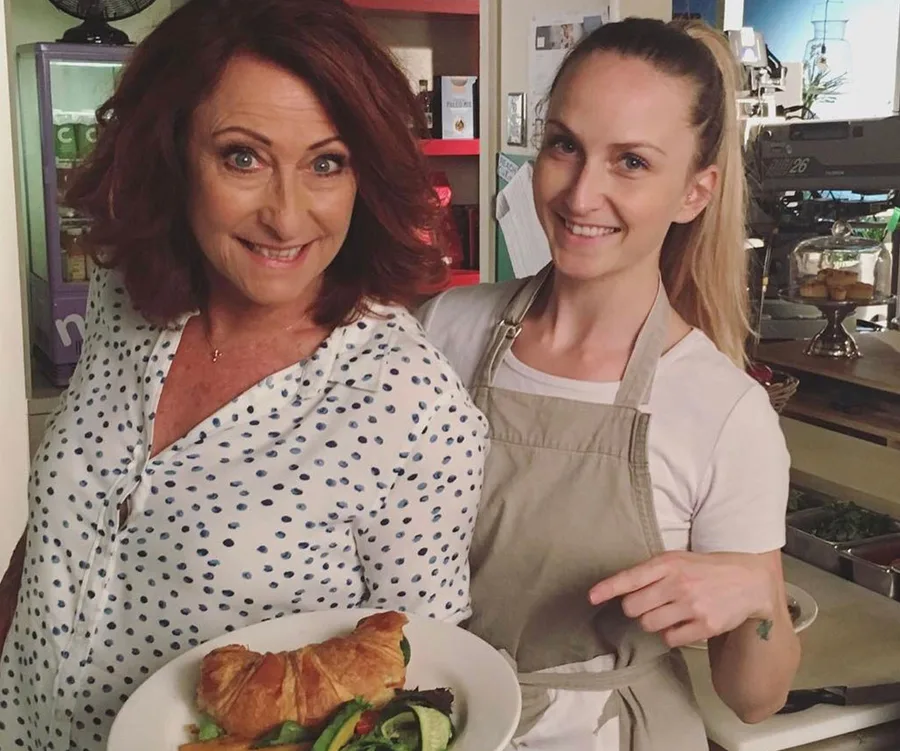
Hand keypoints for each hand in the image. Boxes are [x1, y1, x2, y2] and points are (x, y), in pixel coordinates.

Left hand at [588, 551, 777, 647]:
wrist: (747, 581)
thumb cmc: (704, 569)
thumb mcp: (677, 559)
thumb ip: (650, 571)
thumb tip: (620, 589)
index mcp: (668, 564)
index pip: (630, 577)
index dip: (608, 588)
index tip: (591, 597)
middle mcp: (678, 584)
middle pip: (633, 607)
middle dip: (634, 608)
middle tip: (647, 604)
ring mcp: (692, 606)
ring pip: (648, 624)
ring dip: (651, 622)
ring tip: (666, 612)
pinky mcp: (705, 626)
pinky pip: (669, 639)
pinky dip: (669, 634)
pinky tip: (680, 623)